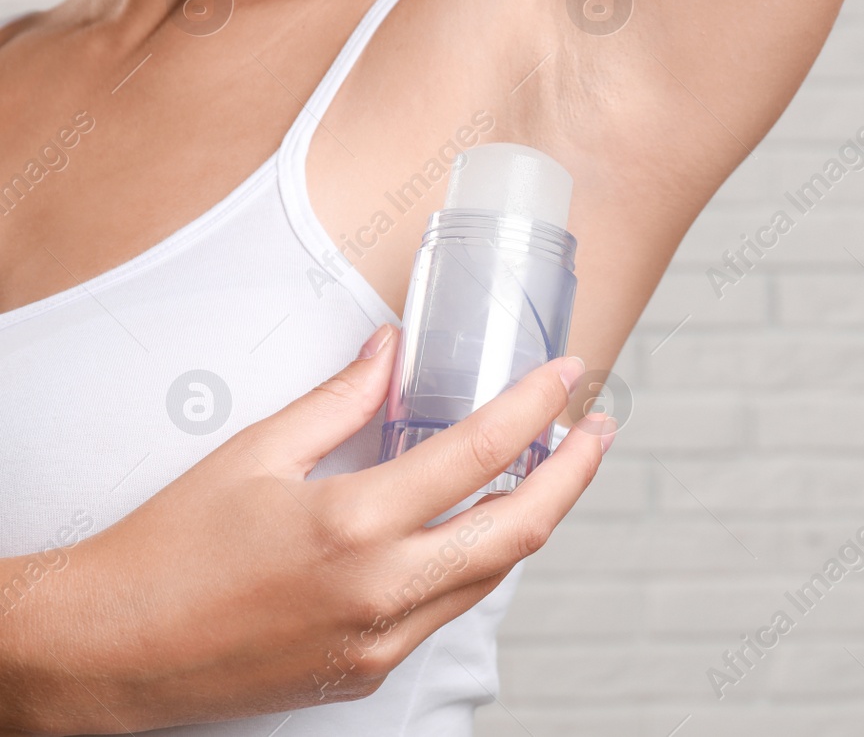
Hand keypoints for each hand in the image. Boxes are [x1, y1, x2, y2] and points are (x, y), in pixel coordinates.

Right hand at [0, 325, 611, 733]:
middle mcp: (380, 590)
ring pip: (492, 574)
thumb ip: (338, 399)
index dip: (536, 406)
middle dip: (573, 475)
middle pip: (519, 529)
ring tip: (552, 467)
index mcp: (352, 524)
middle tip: (597, 429)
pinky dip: (480, 560)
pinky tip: (482, 522)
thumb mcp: (253, 455)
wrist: (111, 652)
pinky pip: (450, 608)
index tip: (566, 371)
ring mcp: (380, 639)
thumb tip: (391, 349)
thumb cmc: (168, 551)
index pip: (479, 453)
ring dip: (534, 517)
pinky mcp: (370, 669)